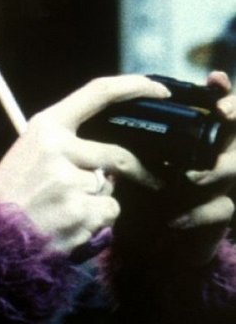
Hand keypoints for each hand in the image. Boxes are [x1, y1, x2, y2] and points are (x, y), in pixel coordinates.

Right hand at [0, 75, 167, 254]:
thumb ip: (67, 147)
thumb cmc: (11, 194)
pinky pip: (108, 213)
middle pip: (117, 155)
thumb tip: (111, 160)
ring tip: (62, 210)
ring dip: (97, 202)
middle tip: (144, 181)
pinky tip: (67, 224)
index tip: (159, 89)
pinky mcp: (80, 211)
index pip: (97, 93)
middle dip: (135, 172)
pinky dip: (96, 222)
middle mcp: (58, 148)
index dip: (134, 86)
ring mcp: (69, 180)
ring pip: (110, 189)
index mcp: (45, 126)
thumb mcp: (29, 154)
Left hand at [112, 71, 235, 268]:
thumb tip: (101, 115)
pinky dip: (198, 213)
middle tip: (222, 112)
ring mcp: (218, 184)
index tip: (214, 78)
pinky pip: (221, 208)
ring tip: (189, 179)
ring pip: (233, 167)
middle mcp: (210, 154)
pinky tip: (175, 219)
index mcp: (189, 136)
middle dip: (234, 115)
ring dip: (212, 171)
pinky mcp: (218, 214)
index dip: (220, 91)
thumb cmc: (132, 194)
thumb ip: (122, 141)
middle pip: (233, 130)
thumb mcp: (124, 162)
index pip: (212, 107)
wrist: (141, 245)